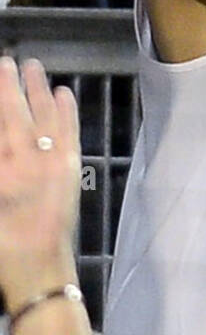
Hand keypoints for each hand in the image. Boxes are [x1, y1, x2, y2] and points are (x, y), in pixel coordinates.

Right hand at [0, 57, 80, 308]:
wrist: (37, 272)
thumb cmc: (2, 246)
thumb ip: (2, 161)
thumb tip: (8, 141)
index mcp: (4, 168)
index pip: (2, 122)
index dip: (0, 96)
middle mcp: (26, 160)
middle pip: (17, 113)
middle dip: (11, 87)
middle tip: (7, 62)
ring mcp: (51, 163)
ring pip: (45, 117)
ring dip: (39, 91)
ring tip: (33, 67)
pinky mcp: (69, 171)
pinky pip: (68, 132)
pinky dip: (66, 112)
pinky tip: (64, 95)